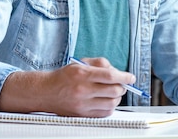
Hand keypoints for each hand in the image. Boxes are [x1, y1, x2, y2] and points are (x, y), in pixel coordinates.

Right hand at [0, 57, 135, 117]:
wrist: (46, 92)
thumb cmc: (65, 76)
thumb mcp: (81, 63)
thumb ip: (101, 64)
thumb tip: (118, 72)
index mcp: (82, 74)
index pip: (110, 76)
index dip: (125, 77)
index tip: (132, 77)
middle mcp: (83, 90)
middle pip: (113, 91)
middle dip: (122, 87)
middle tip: (121, 84)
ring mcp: (82, 104)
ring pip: (111, 104)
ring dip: (117, 98)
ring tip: (113, 93)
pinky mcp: (82, 114)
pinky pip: (104, 113)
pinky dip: (110, 107)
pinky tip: (106, 101)